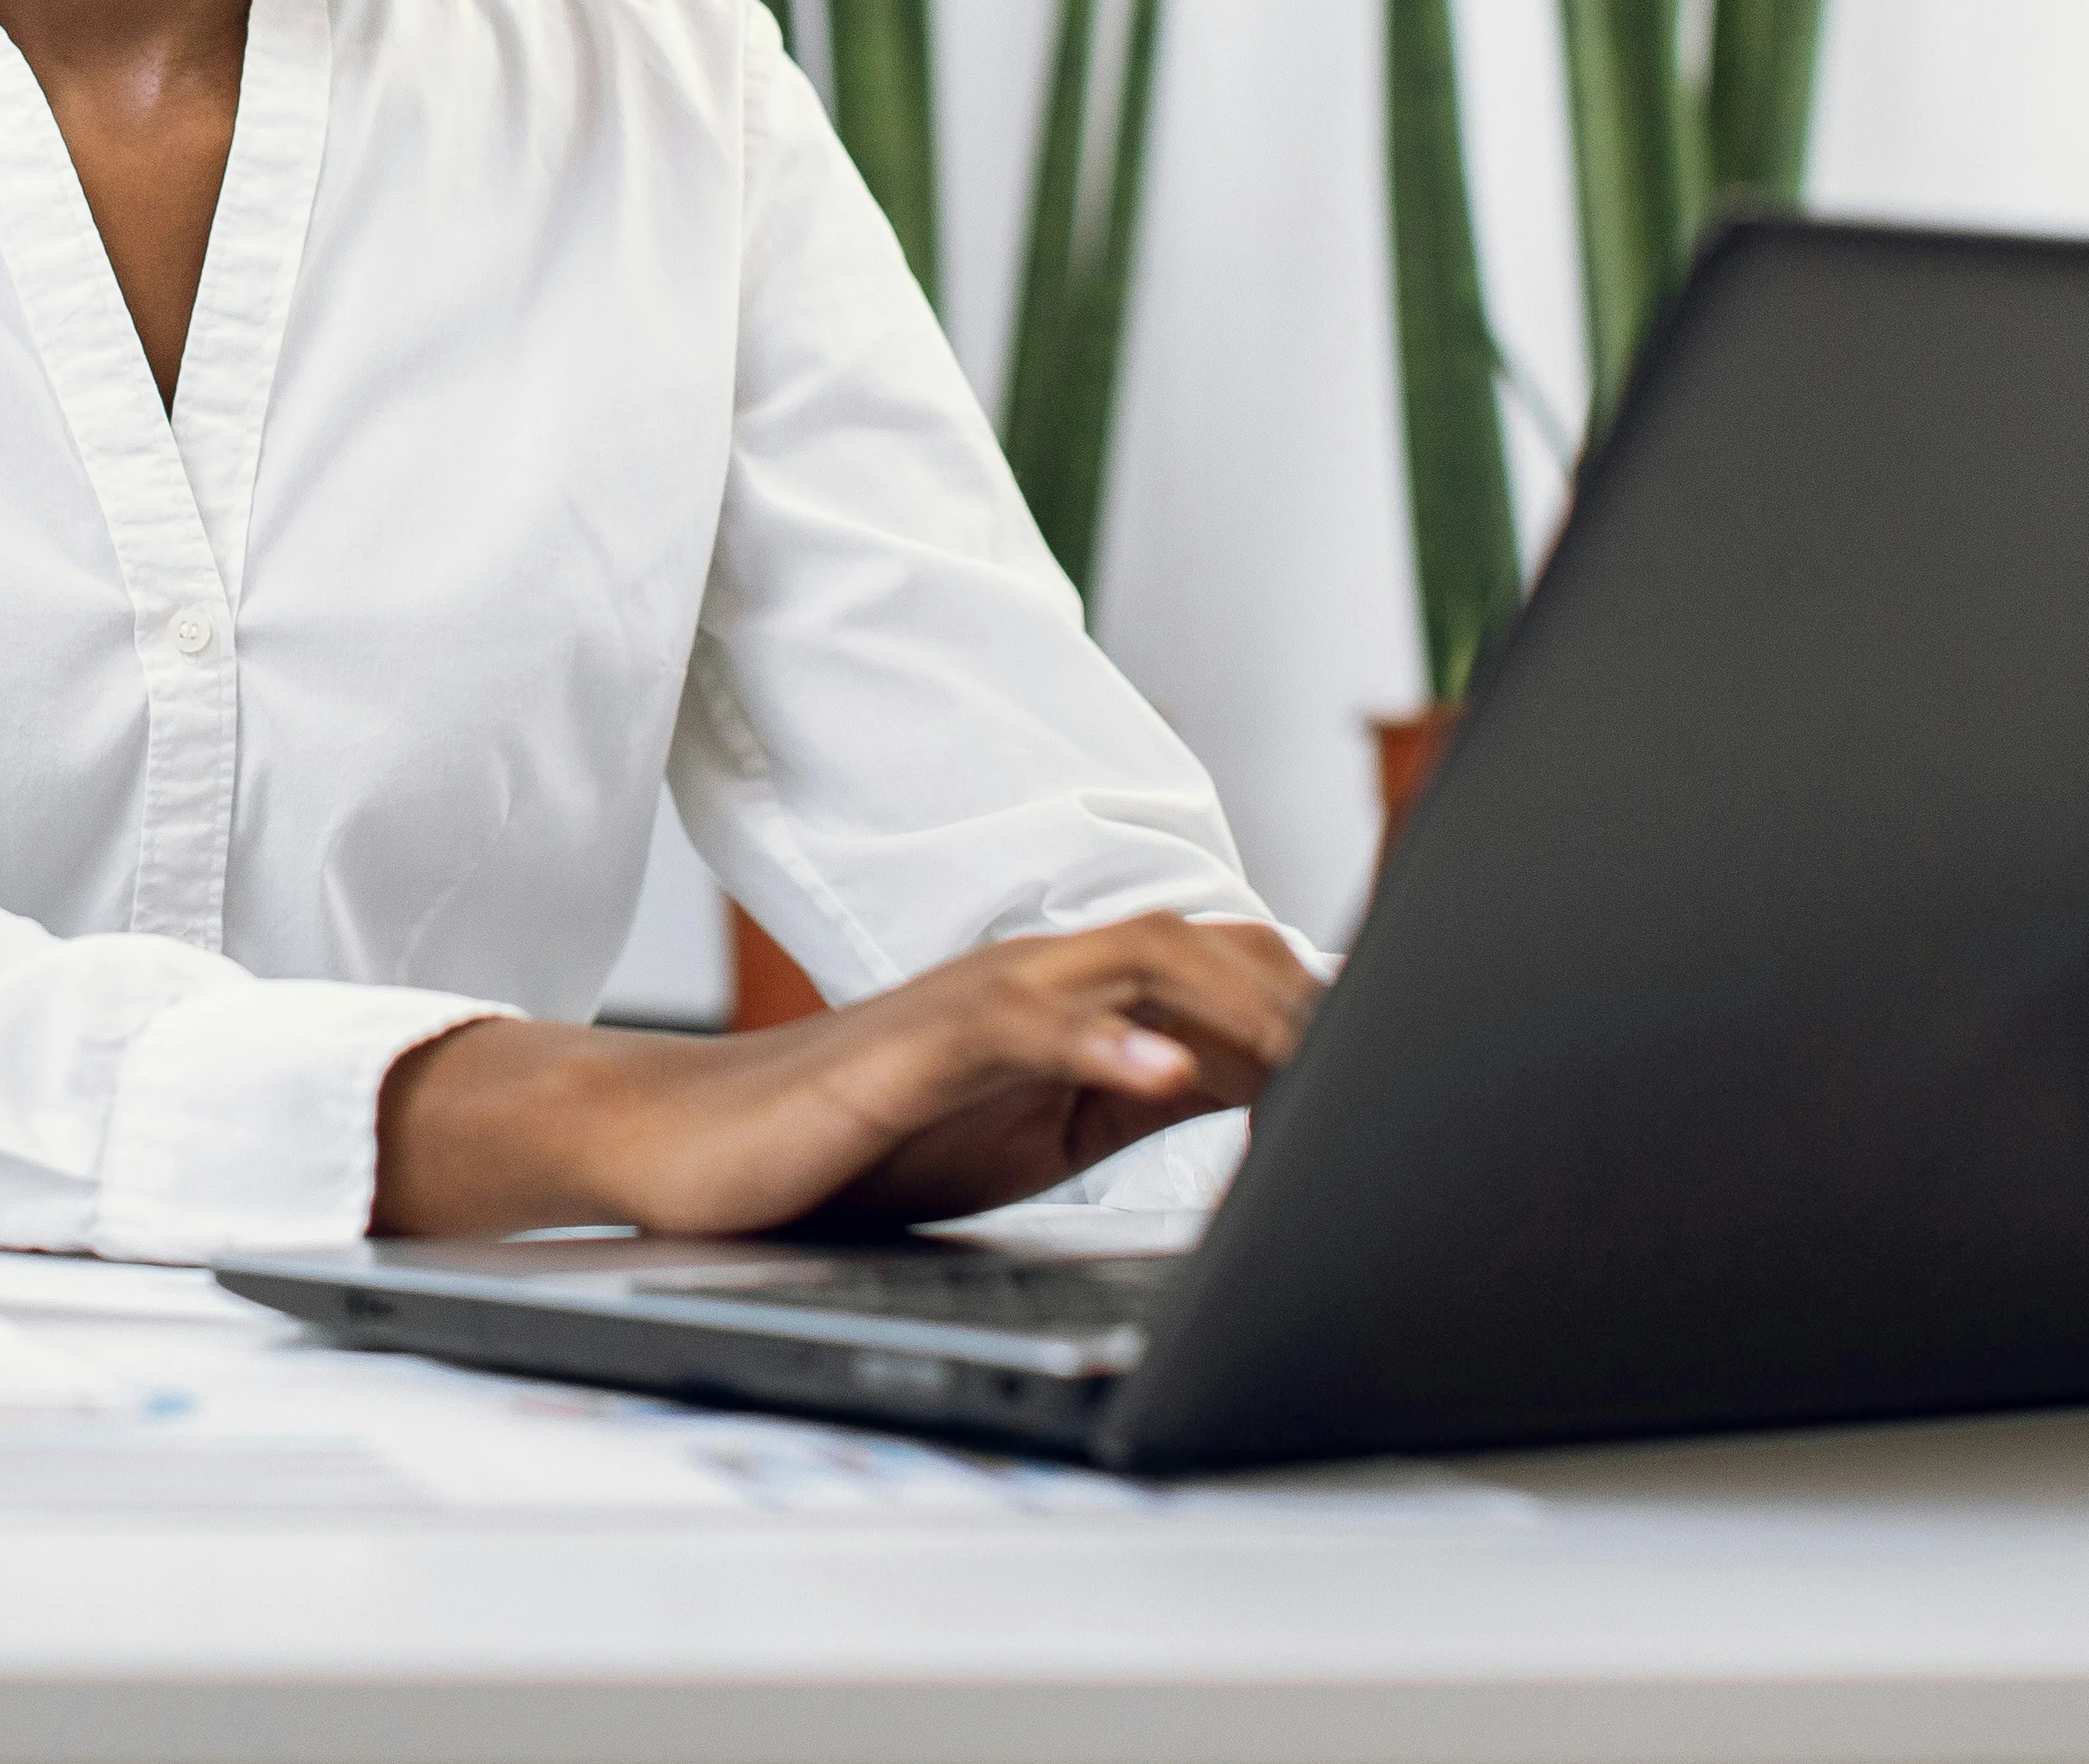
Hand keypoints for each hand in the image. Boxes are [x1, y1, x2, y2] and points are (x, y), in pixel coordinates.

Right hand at [366, 915, 1318, 1241]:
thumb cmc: (857, 1134)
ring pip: (1126, 963)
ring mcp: (969, 1000)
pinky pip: (1019, 1028)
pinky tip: (1160, 1080)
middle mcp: (1027, 973)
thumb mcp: (1031, 1128)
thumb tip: (1251, 1089)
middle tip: (1379, 1072)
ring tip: (1311, 1059)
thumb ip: (1129, 1093)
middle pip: (1196, 945)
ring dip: (1228, 1008)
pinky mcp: (911, 1044)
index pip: (1214, 963)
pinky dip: (1098, 1048)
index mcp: (1063, 995)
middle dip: (1299, 1001)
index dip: (1310, 999)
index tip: (1393, 1056)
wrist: (695, 1143)